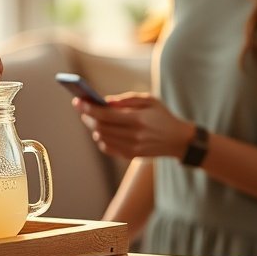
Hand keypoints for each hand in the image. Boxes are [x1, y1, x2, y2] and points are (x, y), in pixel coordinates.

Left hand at [72, 93, 191, 160]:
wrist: (178, 140)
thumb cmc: (162, 116)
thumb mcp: (149, 101)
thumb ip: (127, 100)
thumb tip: (105, 101)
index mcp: (138, 119)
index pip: (106, 115)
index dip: (89, 108)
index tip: (77, 102)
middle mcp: (134, 136)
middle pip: (101, 127)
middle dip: (88, 117)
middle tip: (82, 108)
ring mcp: (132, 148)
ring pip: (102, 138)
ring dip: (93, 127)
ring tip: (91, 118)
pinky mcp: (131, 156)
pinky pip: (108, 148)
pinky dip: (100, 139)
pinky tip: (101, 131)